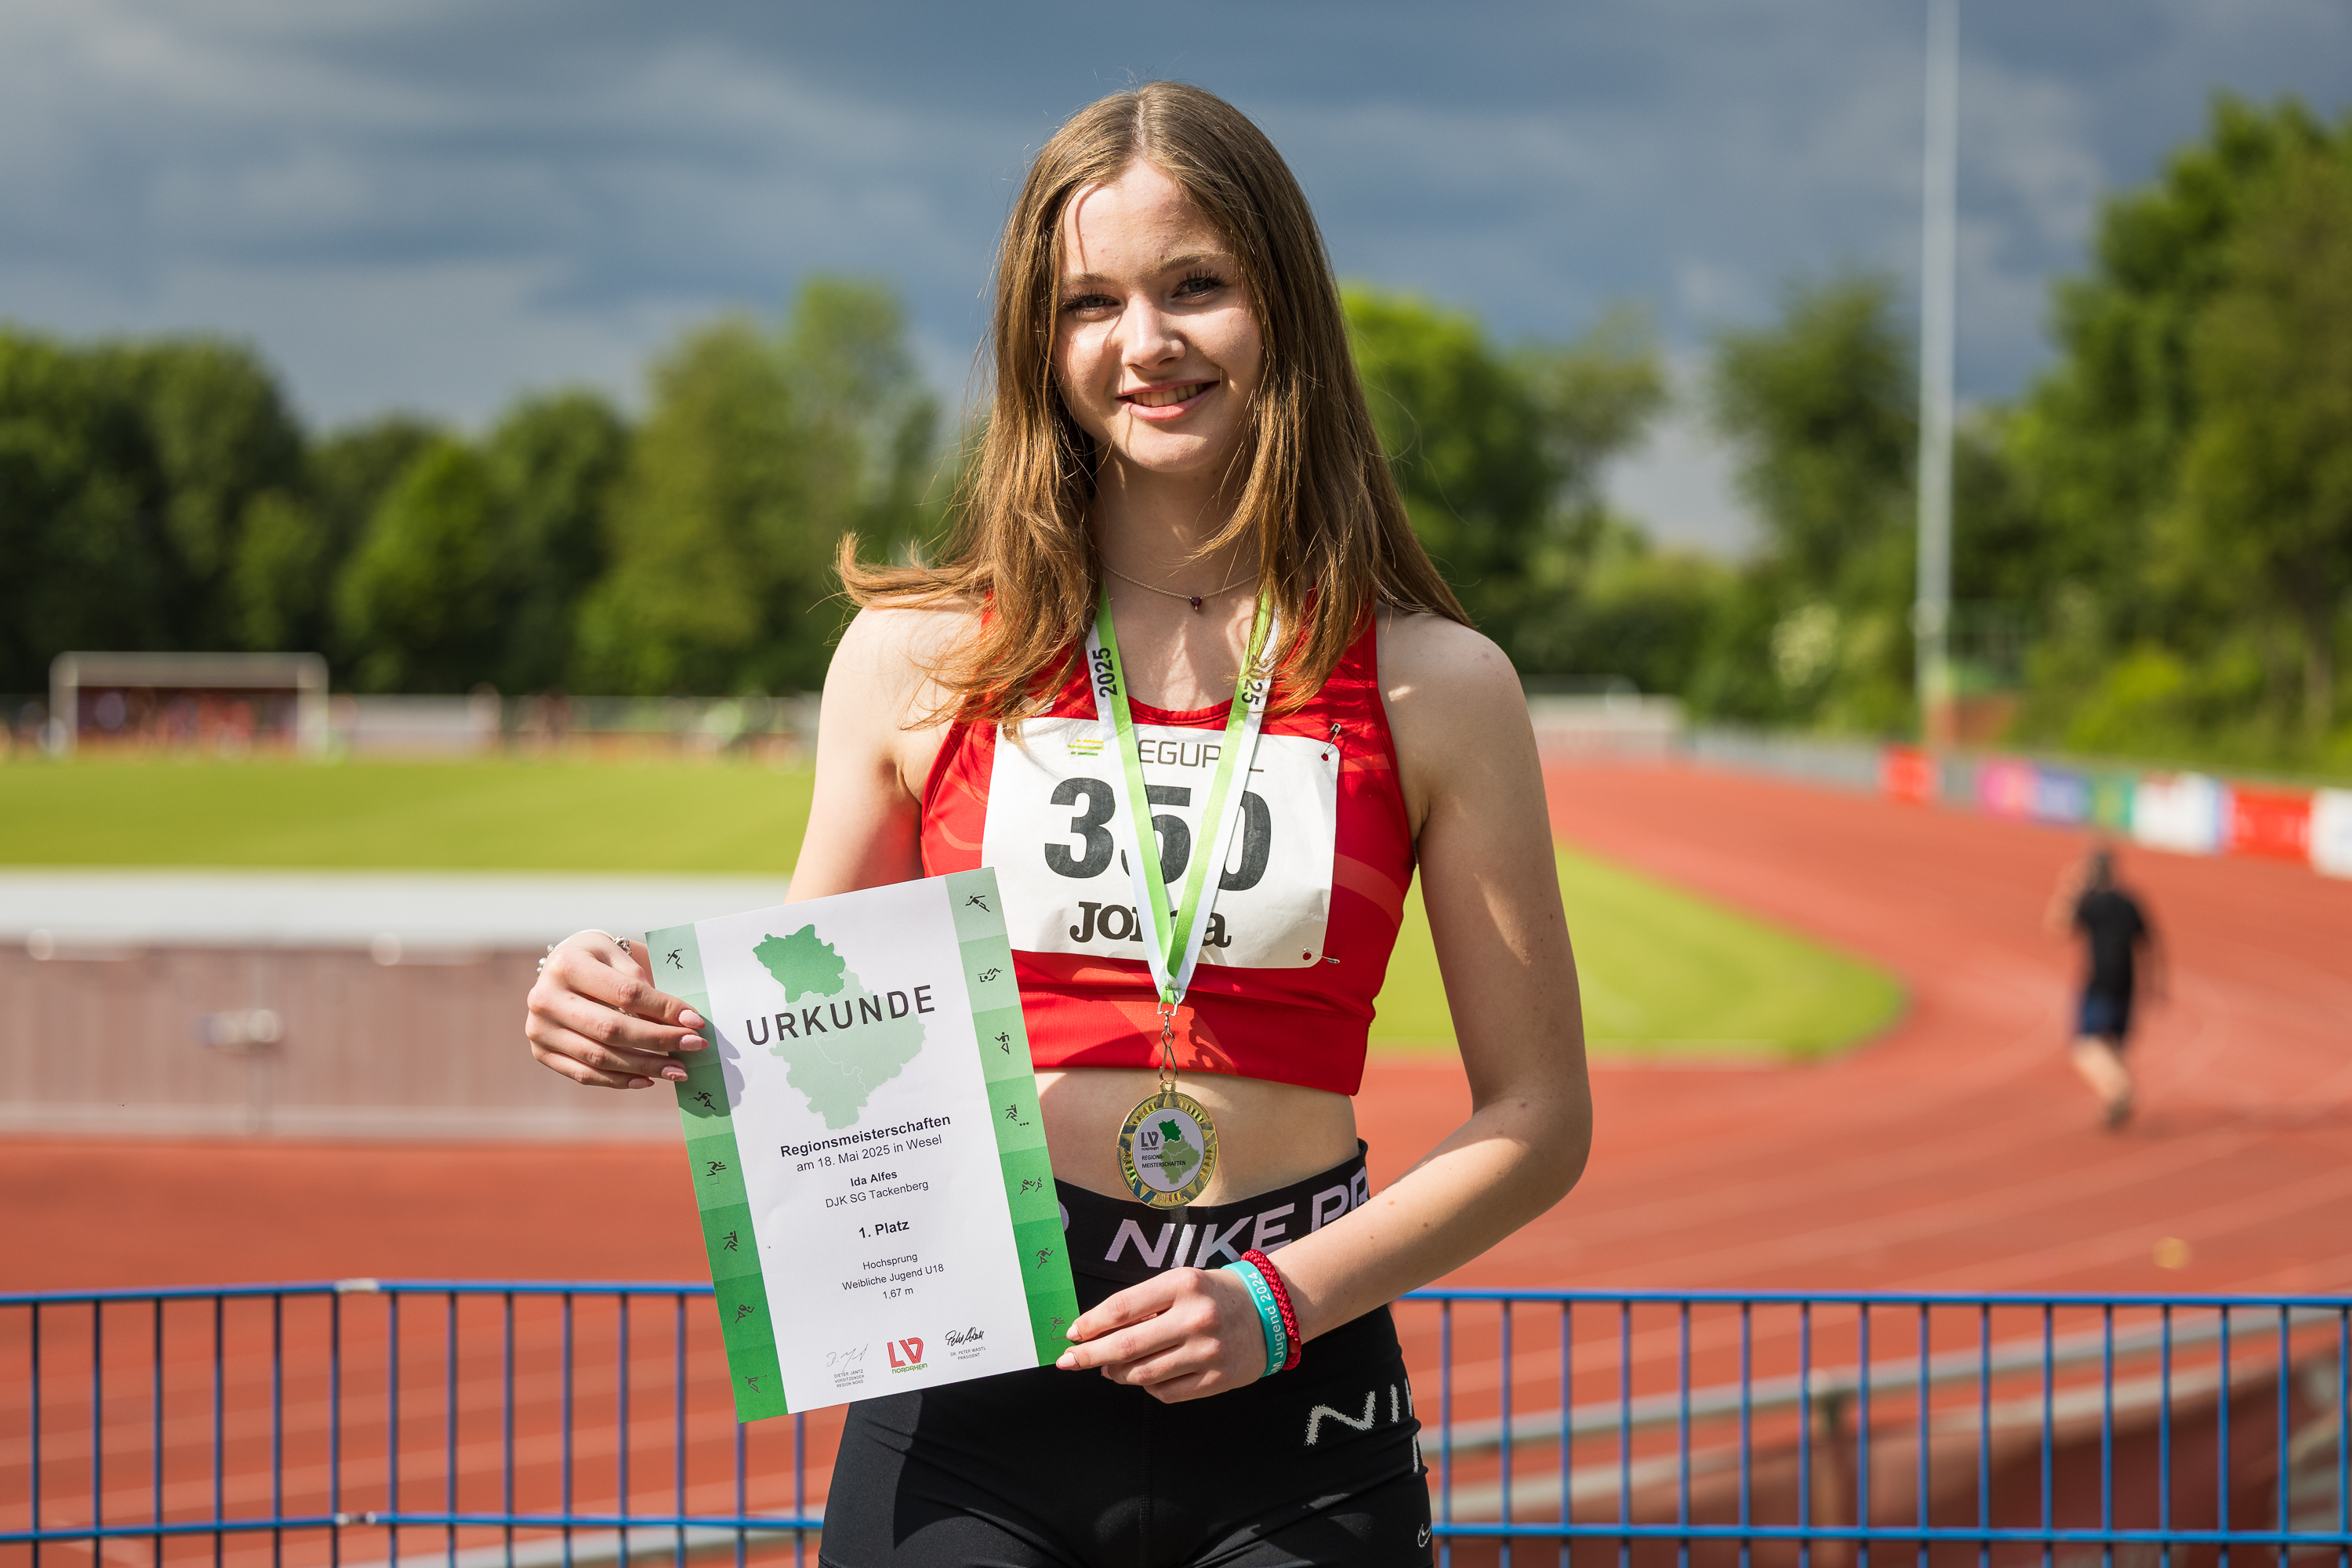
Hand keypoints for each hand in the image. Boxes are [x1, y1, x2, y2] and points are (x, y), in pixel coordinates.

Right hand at [525, 931, 706, 1088]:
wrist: (561, 967)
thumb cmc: (599, 960)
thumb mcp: (619, 955)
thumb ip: (642, 986)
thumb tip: (679, 1024)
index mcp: (567, 965)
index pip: (625, 993)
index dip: (663, 1009)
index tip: (695, 1021)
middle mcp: (544, 998)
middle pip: (611, 1029)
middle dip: (659, 1041)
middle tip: (694, 1047)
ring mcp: (539, 1028)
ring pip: (599, 1057)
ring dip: (645, 1067)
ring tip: (678, 1070)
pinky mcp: (541, 1052)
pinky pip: (584, 1074)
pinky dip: (619, 1080)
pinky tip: (648, 1080)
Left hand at [1054, 1266, 1268, 1401]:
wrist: (1271, 1311)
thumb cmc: (1214, 1294)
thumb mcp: (1182, 1283)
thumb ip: (1144, 1305)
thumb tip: (1100, 1339)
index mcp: (1183, 1284)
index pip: (1122, 1308)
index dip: (1090, 1324)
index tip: (1071, 1334)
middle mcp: (1195, 1317)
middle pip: (1126, 1345)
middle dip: (1089, 1355)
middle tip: (1067, 1361)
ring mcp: (1208, 1351)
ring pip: (1144, 1374)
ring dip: (1117, 1374)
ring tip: (1107, 1368)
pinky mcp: (1218, 1379)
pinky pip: (1168, 1392)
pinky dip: (1147, 1387)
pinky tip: (1143, 1378)